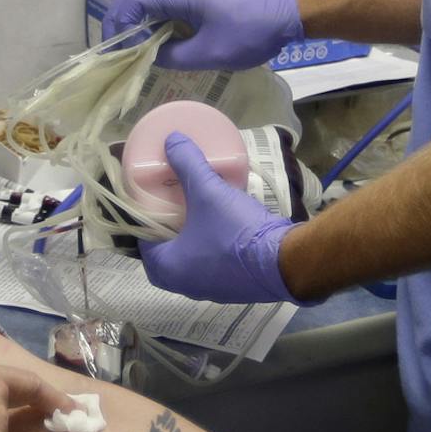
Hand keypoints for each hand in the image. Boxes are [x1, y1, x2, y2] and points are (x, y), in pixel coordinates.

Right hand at [98, 0, 302, 70]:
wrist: (289, 11)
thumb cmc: (251, 30)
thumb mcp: (210, 52)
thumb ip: (174, 56)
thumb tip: (151, 58)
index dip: (118, 23)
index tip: (119, 51)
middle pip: (138, 2)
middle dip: (125, 28)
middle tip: (121, 57)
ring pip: (154, 9)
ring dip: (142, 31)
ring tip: (138, 59)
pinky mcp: (203, 3)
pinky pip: (171, 14)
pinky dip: (160, 31)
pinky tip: (163, 52)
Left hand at [138, 133, 295, 303]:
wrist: (286, 262)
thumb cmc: (236, 231)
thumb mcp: (208, 191)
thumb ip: (187, 164)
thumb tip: (171, 139)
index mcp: (169, 269)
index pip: (144, 246)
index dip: (145, 223)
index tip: (152, 204)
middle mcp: (186, 287)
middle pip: (166, 258)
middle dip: (168, 234)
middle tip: (173, 209)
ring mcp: (213, 292)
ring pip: (191, 265)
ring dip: (191, 244)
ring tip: (196, 215)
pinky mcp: (236, 290)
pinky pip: (215, 269)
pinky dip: (212, 251)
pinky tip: (222, 229)